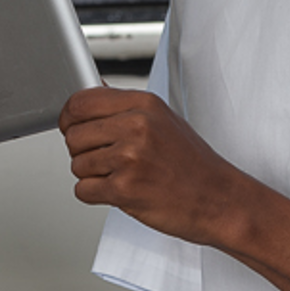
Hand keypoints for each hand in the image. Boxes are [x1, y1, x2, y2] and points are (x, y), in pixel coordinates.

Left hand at [60, 87, 246, 246]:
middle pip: (73, 134)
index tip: (72, 127)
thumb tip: (92, 91)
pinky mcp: (125, 188)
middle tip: (105, 159)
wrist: (220, 199)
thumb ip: (125, 106)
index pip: (81, 101)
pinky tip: (121, 191)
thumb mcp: (162, 120)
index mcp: (144, 104)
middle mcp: (136, 126)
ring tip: (122, 176)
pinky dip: (95, 195)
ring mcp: (130, 157)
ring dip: (92, 176)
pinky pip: (83, 190)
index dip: (69, 118)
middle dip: (81, 151)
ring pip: (76, 164)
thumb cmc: (192, 164)